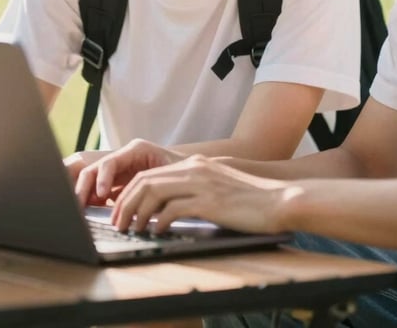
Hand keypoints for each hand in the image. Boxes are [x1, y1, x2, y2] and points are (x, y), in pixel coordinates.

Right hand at [66, 139, 185, 205]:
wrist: (197, 177)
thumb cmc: (186, 173)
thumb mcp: (170, 176)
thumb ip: (152, 186)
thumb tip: (134, 204)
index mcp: (135, 151)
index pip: (110, 162)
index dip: (102, 178)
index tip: (100, 195)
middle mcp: (124, 159)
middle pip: (94, 169)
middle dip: (82, 187)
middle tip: (78, 207)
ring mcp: (119, 172)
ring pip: (92, 181)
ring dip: (83, 196)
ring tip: (80, 212)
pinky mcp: (118, 186)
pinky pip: (98, 193)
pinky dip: (92, 203)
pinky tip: (91, 215)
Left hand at [111, 154, 292, 234]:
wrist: (278, 200)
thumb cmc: (249, 201)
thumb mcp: (216, 188)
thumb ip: (192, 191)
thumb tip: (165, 210)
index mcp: (195, 165)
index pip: (150, 174)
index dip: (130, 193)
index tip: (121, 211)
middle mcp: (195, 169)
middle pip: (146, 181)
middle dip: (126, 203)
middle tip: (118, 222)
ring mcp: (202, 183)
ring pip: (154, 192)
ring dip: (137, 213)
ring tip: (132, 230)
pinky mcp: (209, 201)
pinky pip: (173, 209)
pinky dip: (159, 222)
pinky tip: (157, 232)